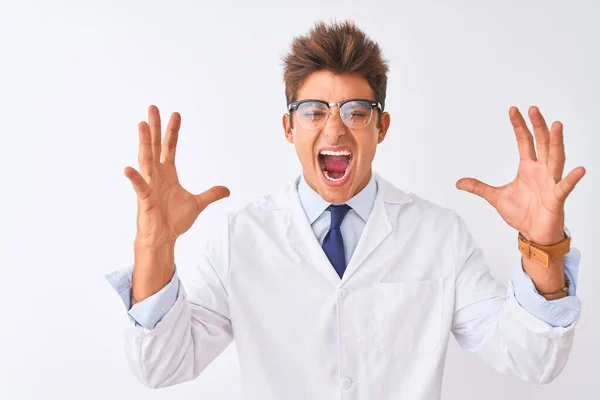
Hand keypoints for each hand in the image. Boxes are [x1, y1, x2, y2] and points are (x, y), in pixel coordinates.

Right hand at [125, 105, 229, 247]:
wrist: (163, 238)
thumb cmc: (174, 220)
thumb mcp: (197, 204)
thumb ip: (211, 194)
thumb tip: (226, 190)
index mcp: (168, 173)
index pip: (170, 147)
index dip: (172, 131)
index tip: (175, 114)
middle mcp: (157, 175)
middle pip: (155, 146)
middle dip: (155, 127)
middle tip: (152, 108)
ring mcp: (149, 185)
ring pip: (146, 160)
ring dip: (144, 143)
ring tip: (142, 125)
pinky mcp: (145, 199)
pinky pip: (139, 187)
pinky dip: (134, 178)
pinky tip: (128, 169)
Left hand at [456, 106, 585, 244]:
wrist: (534, 234)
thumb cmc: (522, 214)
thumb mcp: (496, 198)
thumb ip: (479, 188)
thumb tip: (459, 182)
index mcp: (528, 168)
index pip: (525, 141)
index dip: (520, 126)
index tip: (514, 110)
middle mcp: (542, 171)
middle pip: (542, 143)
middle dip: (538, 126)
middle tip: (533, 109)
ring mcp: (551, 183)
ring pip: (556, 158)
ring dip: (557, 142)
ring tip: (557, 126)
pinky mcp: (557, 198)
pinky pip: (565, 187)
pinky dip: (572, 178)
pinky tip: (578, 169)